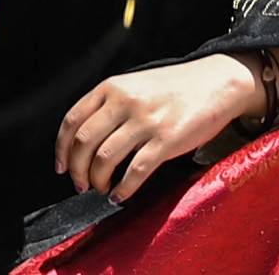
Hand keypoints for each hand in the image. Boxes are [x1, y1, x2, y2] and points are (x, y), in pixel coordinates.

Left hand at [52, 51, 278, 206]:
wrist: (216, 82)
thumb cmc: (175, 87)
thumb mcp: (134, 84)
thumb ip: (110, 105)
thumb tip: (86, 140)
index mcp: (112, 87)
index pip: (73, 121)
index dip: (62, 149)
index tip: (62, 166)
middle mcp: (124, 102)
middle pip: (84, 143)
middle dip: (77, 171)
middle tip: (81, 185)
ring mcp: (145, 121)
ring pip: (105, 159)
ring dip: (98, 181)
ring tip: (101, 189)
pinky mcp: (166, 140)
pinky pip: (135, 171)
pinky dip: (123, 189)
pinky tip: (120, 196)